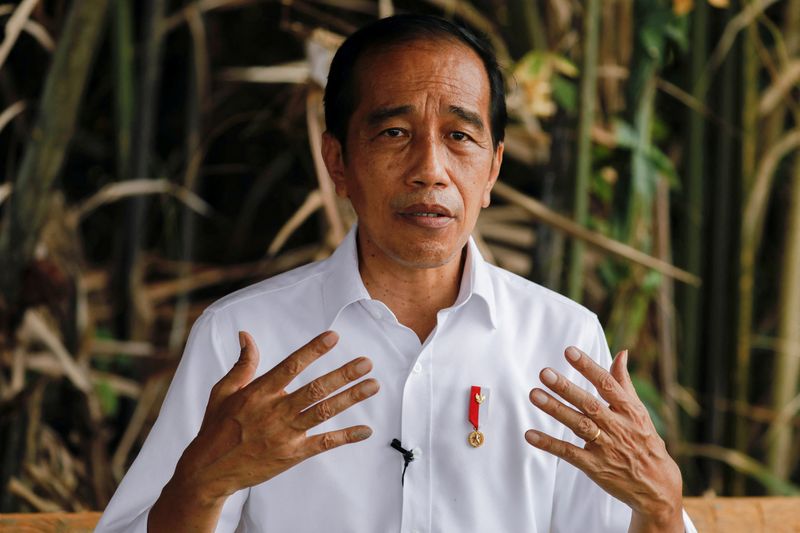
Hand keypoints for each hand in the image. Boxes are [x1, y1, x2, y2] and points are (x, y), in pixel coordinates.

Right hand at [149, 330, 378, 530]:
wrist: (210, 471)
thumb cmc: (216, 427)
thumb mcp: (223, 391)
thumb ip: (242, 364)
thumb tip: (246, 335)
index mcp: (258, 393)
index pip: (291, 366)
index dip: (313, 351)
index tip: (333, 337)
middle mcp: (274, 412)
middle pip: (315, 389)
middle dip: (343, 375)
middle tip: (366, 363)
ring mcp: (285, 434)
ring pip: (323, 412)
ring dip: (350, 398)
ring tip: (373, 385)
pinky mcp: (292, 454)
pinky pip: (324, 444)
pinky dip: (346, 437)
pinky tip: (365, 431)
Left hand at [525, 347, 682, 531]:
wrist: (657, 486)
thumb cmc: (645, 442)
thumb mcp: (639, 412)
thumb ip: (624, 382)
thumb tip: (621, 352)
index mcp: (630, 410)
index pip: (607, 384)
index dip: (588, 367)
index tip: (569, 351)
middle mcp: (618, 427)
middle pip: (589, 404)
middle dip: (566, 388)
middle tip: (544, 373)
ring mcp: (606, 447)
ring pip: (578, 425)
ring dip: (555, 410)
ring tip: (534, 394)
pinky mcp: (595, 467)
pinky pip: (570, 453)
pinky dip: (550, 444)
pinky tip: (531, 435)